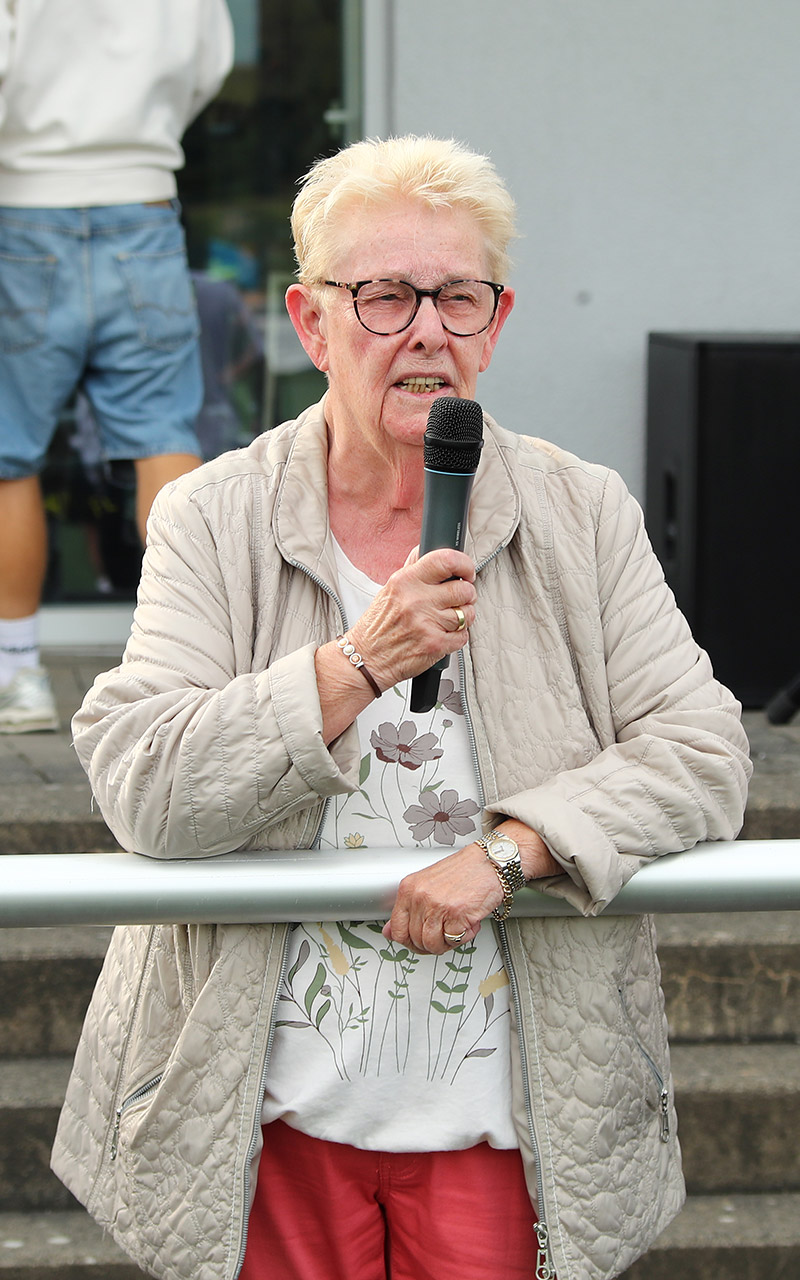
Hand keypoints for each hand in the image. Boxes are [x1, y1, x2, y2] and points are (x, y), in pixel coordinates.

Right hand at [348, 546, 476, 691]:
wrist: (366, 659)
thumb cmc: (378, 626)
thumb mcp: (389, 589)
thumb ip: (412, 569)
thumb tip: (429, 549)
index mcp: (405, 581)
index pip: (446, 560)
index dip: (464, 564)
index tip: (466, 572)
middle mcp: (416, 600)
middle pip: (463, 589)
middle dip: (467, 595)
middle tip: (459, 599)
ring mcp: (427, 623)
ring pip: (467, 613)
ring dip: (464, 617)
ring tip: (448, 619)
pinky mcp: (435, 644)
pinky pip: (463, 635)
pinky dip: (458, 637)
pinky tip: (443, 635)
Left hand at [382, 841, 501, 954]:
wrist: (490, 861)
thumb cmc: (464, 871)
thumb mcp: (427, 884)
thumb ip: (409, 909)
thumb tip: (390, 931)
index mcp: (409, 888)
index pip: (397, 930)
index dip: (408, 942)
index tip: (417, 942)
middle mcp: (420, 896)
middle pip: (416, 940)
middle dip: (432, 943)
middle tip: (444, 934)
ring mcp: (438, 905)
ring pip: (433, 945)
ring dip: (447, 942)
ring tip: (456, 928)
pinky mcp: (457, 914)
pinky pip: (454, 941)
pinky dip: (464, 937)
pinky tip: (468, 923)